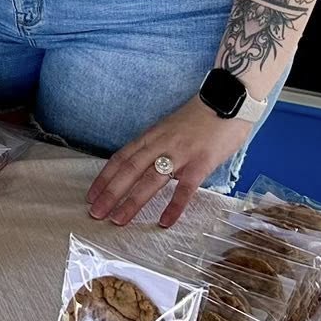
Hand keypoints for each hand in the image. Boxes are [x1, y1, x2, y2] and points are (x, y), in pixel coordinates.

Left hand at [86, 97, 252, 228]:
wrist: (229, 99)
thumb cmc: (201, 116)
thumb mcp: (171, 127)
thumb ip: (158, 146)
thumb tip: (145, 168)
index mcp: (152, 135)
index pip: (121, 158)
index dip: (105, 177)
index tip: (91, 195)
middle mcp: (161, 144)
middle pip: (129, 170)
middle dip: (110, 193)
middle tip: (96, 213)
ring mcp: (180, 153)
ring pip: (150, 180)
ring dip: (132, 201)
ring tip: (118, 220)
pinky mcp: (201, 162)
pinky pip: (185, 188)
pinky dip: (173, 206)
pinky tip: (165, 222)